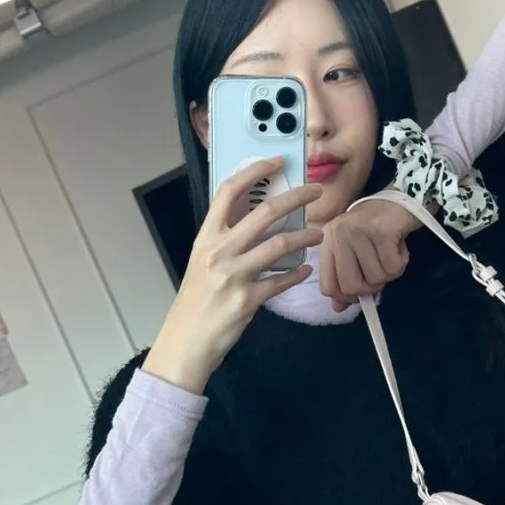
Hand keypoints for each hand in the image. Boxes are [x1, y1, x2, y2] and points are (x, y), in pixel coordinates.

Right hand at [143, 158, 323, 392]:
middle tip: (316, 192)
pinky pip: (281, 281)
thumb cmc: (195, 302)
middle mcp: (218, 252)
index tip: (276, 162)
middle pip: (264, 212)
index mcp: (206, 238)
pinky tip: (306, 270)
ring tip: (319, 234)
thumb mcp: (203, 263)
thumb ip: (225, 241)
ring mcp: (234, 275)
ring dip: (305, 236)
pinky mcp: (248, 300)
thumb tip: (256, 220)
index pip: (229, 192)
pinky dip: (297, 274)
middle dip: (296, 197)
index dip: (254, 171)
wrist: (185, 342)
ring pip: (279, 244)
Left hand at [319, 196, 421, 312]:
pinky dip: (401, 262)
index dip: (346, 297)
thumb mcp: (355, 252)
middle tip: (381, 269)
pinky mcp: (381, 231)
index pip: (328, 286)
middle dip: (372, 287)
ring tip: (391, 251)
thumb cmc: (376, 228)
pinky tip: (399, 245)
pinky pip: (393, 267)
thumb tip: (338, 309)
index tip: (362, 290)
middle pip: (351, 287)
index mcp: (327, 242)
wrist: (401, 198)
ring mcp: (358, 231)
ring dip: (390, 272)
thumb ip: (345, 279)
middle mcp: (337, 235)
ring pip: (376, 278)